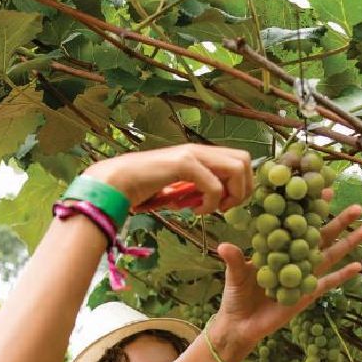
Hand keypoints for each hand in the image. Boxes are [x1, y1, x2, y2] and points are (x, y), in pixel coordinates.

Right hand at [85, 145, 252, 215]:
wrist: (116, 183)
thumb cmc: (144, 188)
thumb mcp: (178, 189)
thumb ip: (198, 189)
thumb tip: (216, 199)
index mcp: (200, 154)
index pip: (240, 161)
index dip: (240, 185)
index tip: (224, 204)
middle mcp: (199, 150)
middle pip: (245, 160)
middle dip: (242, 189)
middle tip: (223, 207)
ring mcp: (192, 154)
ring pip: (237, 168)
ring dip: (231, 194)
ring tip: (211, 208)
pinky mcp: (183, 164)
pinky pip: (214, 185)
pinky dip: (210, 203)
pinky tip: (195, 211)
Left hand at [207, 196, 361, 360]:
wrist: (242, 325)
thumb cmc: (236, 296)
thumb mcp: (235, 276)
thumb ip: (235, 261)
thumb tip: (224, 246)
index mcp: (278, 246)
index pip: (297, 222)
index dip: (310, 207)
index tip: (323, 189)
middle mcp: (294, 257)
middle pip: (321, 235)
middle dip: (339, 221)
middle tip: (357, 206)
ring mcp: (304, 274)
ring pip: (331, 255)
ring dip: (348, 243)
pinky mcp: (308, 293)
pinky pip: (329, 282)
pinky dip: (343, 275)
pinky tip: (359, 266)